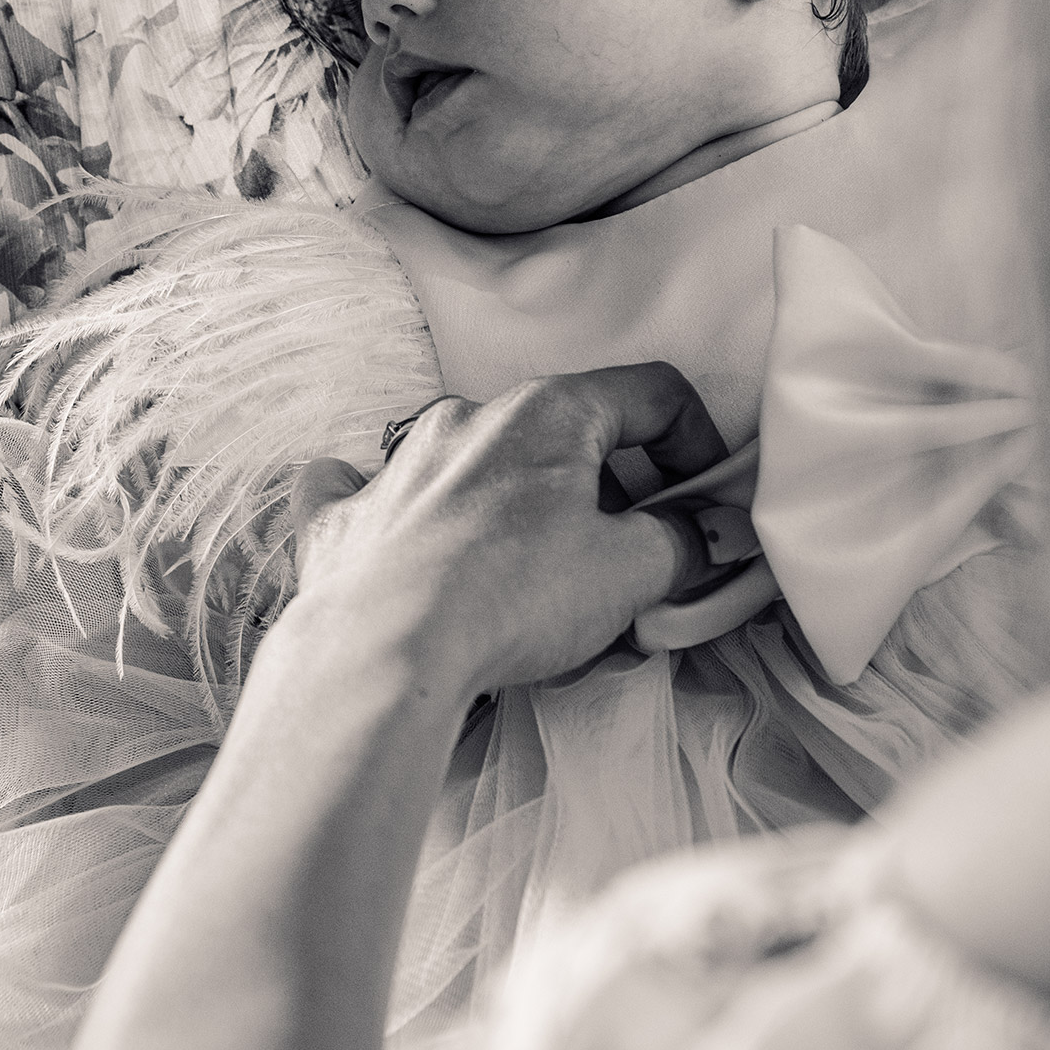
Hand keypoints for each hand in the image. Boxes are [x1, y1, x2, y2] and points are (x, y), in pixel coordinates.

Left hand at [290, 365, 725, 707]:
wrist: (382, 653)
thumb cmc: (509, 596)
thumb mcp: (630, 572)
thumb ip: (682, 544)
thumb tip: (702, 537)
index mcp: (548, 413)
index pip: (649, 396)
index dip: (696, 445)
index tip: (705, 501)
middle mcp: (469, 420)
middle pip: (562, 437)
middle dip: (607, 494)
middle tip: (633, 561)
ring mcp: (398, 466)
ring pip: (475, 467)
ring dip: (517, 512)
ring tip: (542, 589)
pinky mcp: (345, 520)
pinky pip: (370, 495)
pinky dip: (400, 512)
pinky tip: (409, 538)